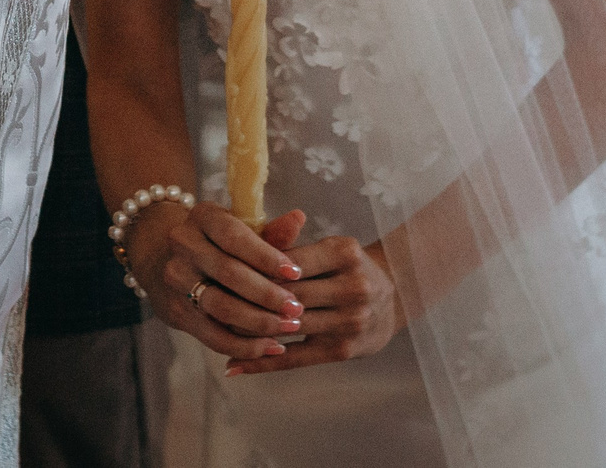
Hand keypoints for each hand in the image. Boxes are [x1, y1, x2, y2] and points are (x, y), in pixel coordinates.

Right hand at [125, 199, 308, 362]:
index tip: (297, 273)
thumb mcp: (241, 229)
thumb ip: (271, 231)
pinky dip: (244, 346)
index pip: (233, 236)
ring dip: (259, 322)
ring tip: (289, 327)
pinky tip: (269, 347)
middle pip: (228, 273)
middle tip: (297, 308)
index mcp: (202, 217)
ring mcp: (176, 279)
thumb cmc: (219, 243)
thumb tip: (299, 218)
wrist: (166, 257)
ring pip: (221, 307)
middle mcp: (183, 244)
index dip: (266, 256)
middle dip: (268, 294)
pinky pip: (212, 335)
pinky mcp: (175, 311)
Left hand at [232, 233, 405, 375]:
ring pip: (287, 327)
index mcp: (345, 253)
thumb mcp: (326, 246)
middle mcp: (352, 287)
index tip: (220, 268)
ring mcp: (350, 322)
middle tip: (210, 298)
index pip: (288, 261)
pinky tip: (234, 366)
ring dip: (248, 330)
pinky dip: (262, 363)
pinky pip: (295, 358)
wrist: (394, 294)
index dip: (253, 266)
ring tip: (215, 328)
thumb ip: (288, 242)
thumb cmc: (344, 266)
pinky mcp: (343, 350)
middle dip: (247, 298)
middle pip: (287, 295)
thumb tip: (243, 240)